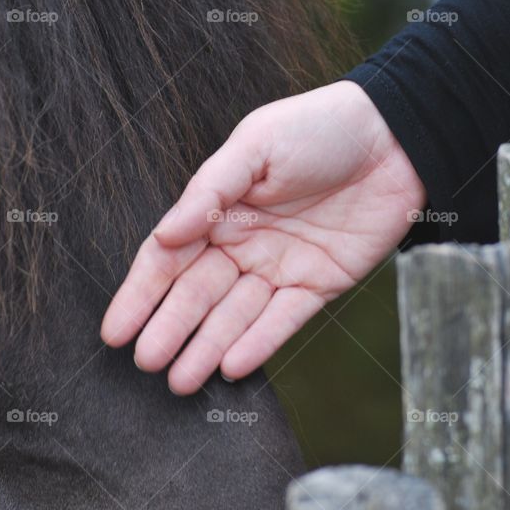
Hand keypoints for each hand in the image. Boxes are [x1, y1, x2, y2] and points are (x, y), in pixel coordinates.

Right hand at [100, 81, 426, 394]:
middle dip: (170, 329)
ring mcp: (279, 267)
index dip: (140, 295)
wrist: (395, 137)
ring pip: (234, 316)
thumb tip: (163, 234)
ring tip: (181, 381)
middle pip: (196, 294)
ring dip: (207, 348)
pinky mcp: (318, 285)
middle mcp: (243, 243)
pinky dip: (258, 343)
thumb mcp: (256, 146)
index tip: (114, 331)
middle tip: (145, 363)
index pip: (168, 258)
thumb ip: (208, 192)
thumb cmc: (319, 128)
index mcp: (219, 209)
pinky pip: (282, 321)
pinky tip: (232, 367)